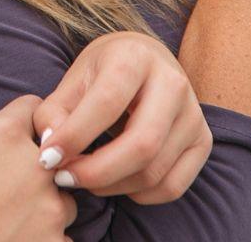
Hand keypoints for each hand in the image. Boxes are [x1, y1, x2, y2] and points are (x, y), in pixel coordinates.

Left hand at [32, 31, 212, 204]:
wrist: (145, 60)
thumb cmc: (103, 72)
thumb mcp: (73, 80)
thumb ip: (53, 113)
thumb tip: (51, 150)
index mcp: (136, 57)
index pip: (107, 103)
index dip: (74, 136)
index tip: (47, 158)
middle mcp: (173, 82)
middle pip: (141, 145)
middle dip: (96, 171)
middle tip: (65, 177)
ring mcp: (194, 114)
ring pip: (154, 171)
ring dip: (111, 186)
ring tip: (84, 177)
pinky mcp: (203, 141)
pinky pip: (172, 186)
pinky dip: (138, 195)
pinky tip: (115, 181)